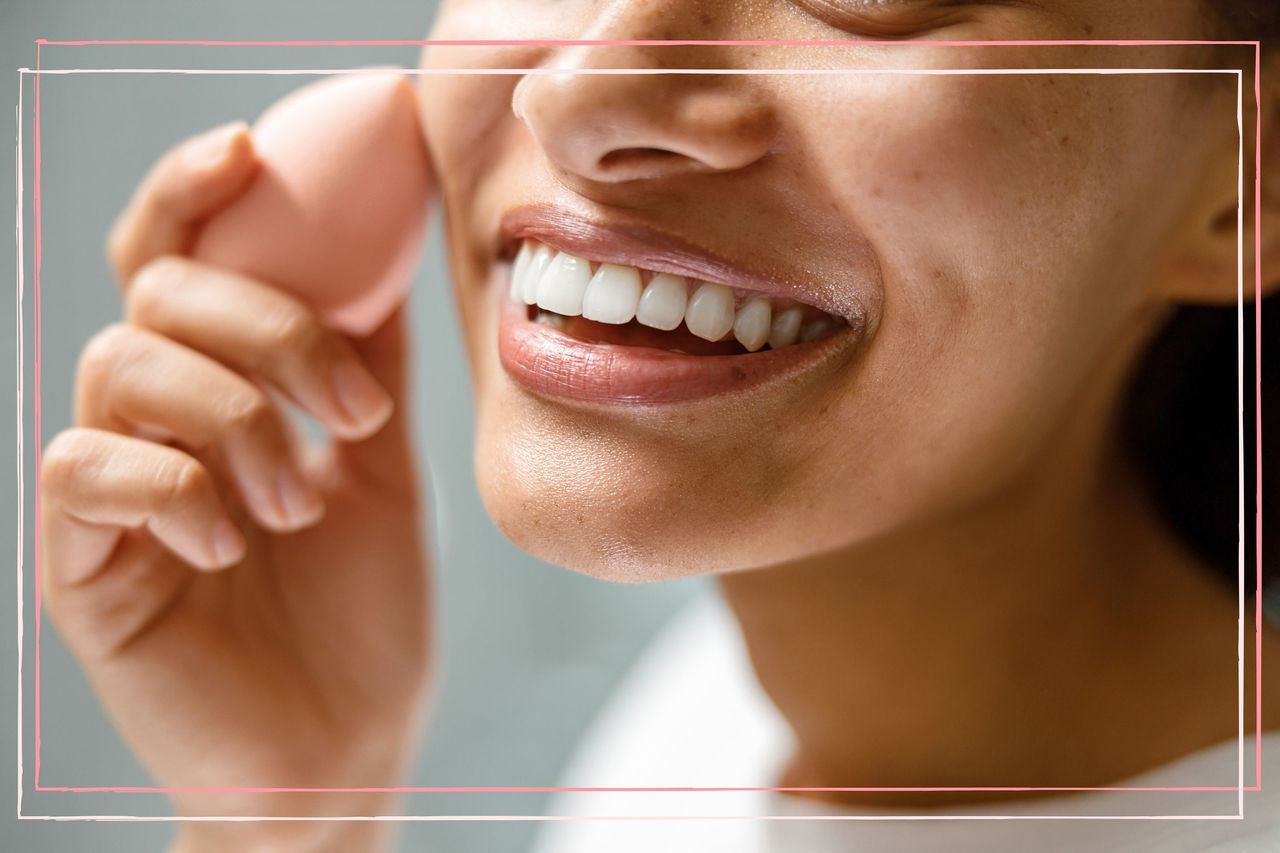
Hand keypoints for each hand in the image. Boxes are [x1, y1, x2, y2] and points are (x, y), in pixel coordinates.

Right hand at [40, 122, 431, 851]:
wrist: (343, 739)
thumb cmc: (358, 606)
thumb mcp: (379, 460)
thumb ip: (366, 355)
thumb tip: (391, 246)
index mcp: (220, 391)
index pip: (178, 261)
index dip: (193, 192)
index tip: (248, 150)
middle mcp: (154, 425)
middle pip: (157, 295)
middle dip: (267, 329)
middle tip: (349, 409)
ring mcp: (112, 491)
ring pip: (122, 366)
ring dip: (236, 418)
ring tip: (300, 502)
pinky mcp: (82, 564)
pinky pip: (84, 469)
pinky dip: (172, 484)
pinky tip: (233, 539)